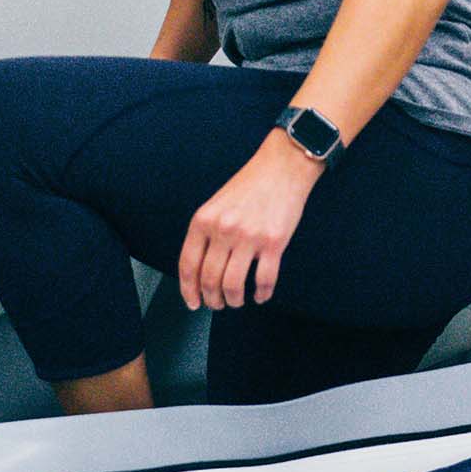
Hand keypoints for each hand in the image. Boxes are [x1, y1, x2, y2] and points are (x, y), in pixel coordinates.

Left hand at [179, 129, 324, 310]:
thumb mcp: (216, 204)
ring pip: (233, 285)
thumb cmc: (250, 185)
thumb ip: (206, 233)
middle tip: (217, 304)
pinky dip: (261, 294)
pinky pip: (264, 280)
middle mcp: (223, 230)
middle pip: (209, 279)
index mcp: (204, 220)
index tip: (193, 303)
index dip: (188, 290)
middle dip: (212, 299)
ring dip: (234, 300)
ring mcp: (249, 237)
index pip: (188, 265)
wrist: (282, 168)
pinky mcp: (274, 243)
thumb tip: (201, 269)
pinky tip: (260, 295)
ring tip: (237, 300)